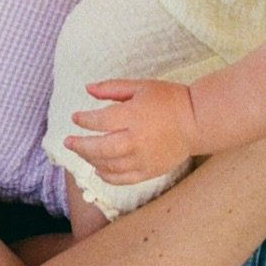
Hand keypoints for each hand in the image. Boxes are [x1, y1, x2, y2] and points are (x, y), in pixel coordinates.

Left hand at [65, 76, 194, 183]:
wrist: (197, 121)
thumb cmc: (169, 100)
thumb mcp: (140, 86)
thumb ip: (112, 88)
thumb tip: (87, 88)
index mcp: (133, 116)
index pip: (99, 121)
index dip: (84, 120)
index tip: (76, 118)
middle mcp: (135, 140)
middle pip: (99, 148)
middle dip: (80, 145)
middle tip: (68, 142)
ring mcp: (142, 158)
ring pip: (108, 165)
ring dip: (91, 160)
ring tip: (83, 152)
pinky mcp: (149, 171)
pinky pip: (123, 179)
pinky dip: (107, 176)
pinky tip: (99, 170)